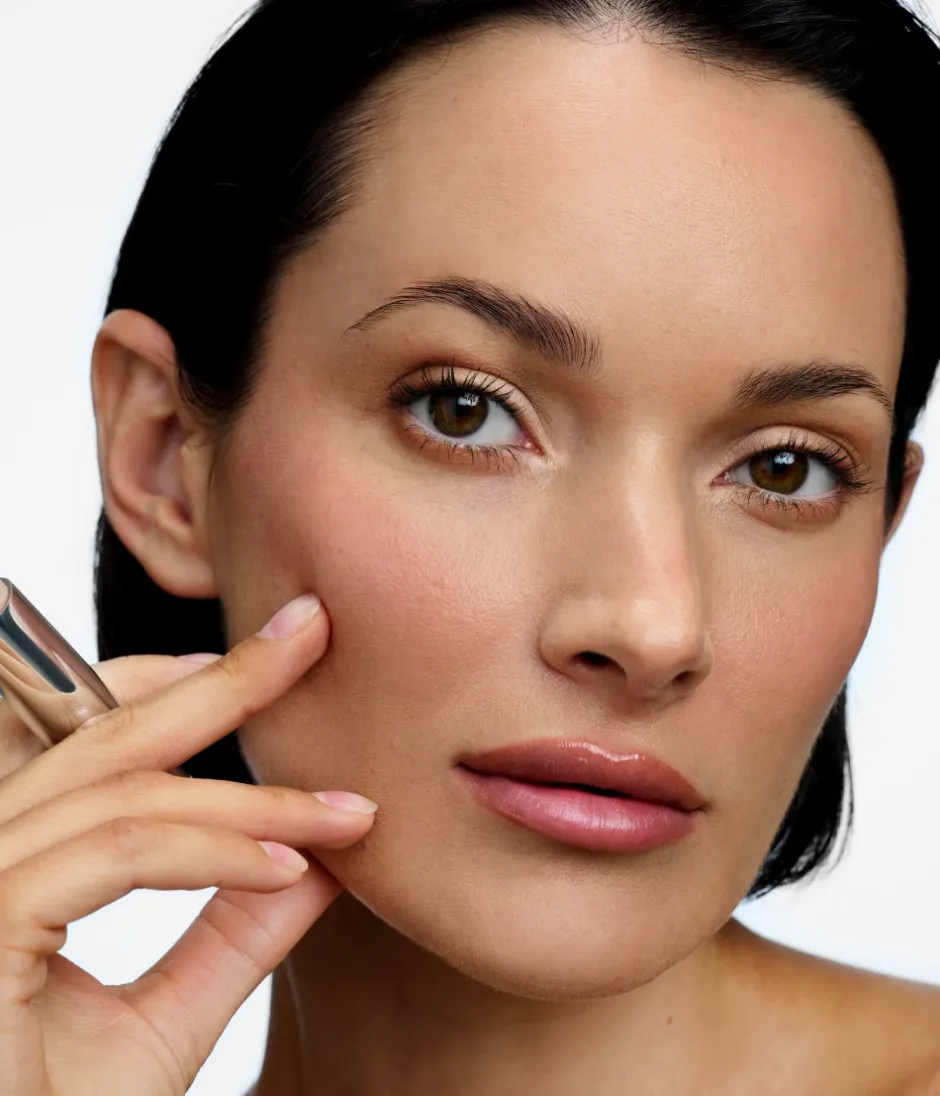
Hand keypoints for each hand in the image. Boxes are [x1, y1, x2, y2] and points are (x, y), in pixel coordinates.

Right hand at [0, 594, 375, 1095]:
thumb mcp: (164, 1025)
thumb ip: (231, 937)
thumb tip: (323, 864)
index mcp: (14, 865)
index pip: (85, 744)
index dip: (164, 684)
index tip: (264, 664)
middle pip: (108, 740)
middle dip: (223, 682)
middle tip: (311, 630)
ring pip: (125, 797)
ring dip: (248, 800)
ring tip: (344, 815)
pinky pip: (114, 854)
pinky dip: (211, 853)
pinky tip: (289, 865)